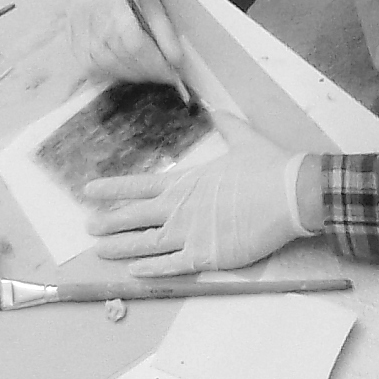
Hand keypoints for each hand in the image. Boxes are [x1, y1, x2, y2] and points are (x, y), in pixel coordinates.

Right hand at [69, 0, 184, 83]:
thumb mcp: (153, 0)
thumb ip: (164, 32)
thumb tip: (177, 62)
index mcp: (113, 1)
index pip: (132, 42)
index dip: (153, 63)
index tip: (172, 74)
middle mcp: (90, 15)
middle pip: (116, 57)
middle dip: (143, 72)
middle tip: (162, 76)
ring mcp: (76, 26)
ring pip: (99, 64)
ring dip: (126, 75)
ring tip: (144, 73)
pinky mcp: (70, 34)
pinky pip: (86, 64)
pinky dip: (106, 72)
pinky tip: (122, 70)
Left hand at [83, 114, 315, 274]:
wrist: (292, 195)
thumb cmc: (268, 166)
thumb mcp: (243, 138)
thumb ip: (225, 124)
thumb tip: (215, 106)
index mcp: (183, 183)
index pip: (137, 185)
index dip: (111, 188)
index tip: (88, 190)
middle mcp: (178, 209)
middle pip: (132, 217)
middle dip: (108, 222)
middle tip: (87, 226)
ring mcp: (189, 234)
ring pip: (144, 244)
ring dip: (119, 247)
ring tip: (98, 250)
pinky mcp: (205, 256)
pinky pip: (170, 266)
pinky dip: (150, 270)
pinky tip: (133, 271)